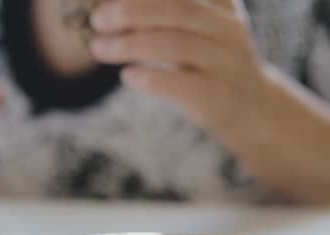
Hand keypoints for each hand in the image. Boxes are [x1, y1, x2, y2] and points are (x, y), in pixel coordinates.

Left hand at [90, 0, 266, 128]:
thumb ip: (166, 16)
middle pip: (175, 10)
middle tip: (97, 19)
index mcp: (220, 6)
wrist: (253, 109)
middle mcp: (226, 28)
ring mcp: (224, 62)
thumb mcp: (199, 31)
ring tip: (98, 48)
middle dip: (130, 11)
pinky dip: (150, 77)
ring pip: (173, 44)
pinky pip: (180, 83)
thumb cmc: (210, 64)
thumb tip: (110, 9)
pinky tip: (126, 75)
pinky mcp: (216, 95)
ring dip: (129, 44)